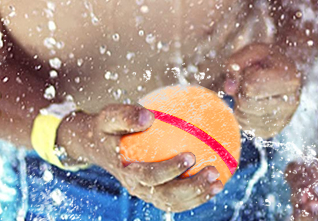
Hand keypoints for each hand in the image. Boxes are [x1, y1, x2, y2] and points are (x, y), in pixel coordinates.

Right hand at [57, 103, 224, 211]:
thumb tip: (149, 115)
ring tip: (219, 183)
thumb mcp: (108, 116)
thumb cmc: (107, 127)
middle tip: (212, 173)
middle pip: (166, 196)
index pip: (150, 176)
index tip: (191, 156)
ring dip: (198, 196)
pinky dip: (197, 193)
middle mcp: (138, 187)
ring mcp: (147, 193)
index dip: (170, 170)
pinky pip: (178, 197)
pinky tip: (216, 180)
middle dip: (191, 188)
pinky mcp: (155, 192)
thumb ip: (126, 115)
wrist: (97, 145)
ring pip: (174, 202)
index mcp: (127, 172)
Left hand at [222, 43, 301, 137]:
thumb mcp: (254, 51)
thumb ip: (236, 62)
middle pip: (246, 103)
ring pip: (244, 118)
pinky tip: (253, 104)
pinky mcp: (273, 130)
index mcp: (290, 79)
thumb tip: (229, 89)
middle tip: (249, 82)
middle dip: (241, 92)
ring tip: (252, 93)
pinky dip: (243, 115)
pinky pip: (246, 127)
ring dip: (240, 104)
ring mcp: (284, 119)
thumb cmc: (268, 60)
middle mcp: (291, 102)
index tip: (255, 70)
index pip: (251, 85)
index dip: (245, 75)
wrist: (285, 73)